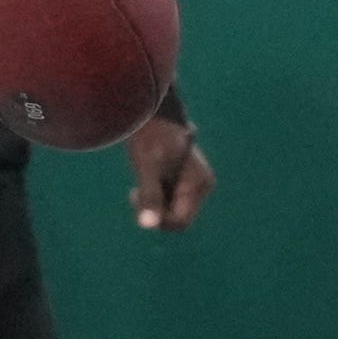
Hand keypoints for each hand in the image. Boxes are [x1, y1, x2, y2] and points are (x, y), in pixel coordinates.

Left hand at [128, 115, 213, 230]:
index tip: (138, 197)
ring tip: (141, 183)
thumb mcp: (147, 167)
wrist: (152, 112)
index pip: (180, 222)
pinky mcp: (184, 180)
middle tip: (136, 191)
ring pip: (172, 210)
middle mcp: (201, 187)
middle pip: (177, 217)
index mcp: (198, 185)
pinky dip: (155, 195)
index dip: (158, 219)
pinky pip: (170, 200)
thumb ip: (150, 197)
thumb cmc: (150, 137)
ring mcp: (194, 184)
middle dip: (156, 210)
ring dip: (154, 202)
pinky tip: (146, 179)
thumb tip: (148, 226)